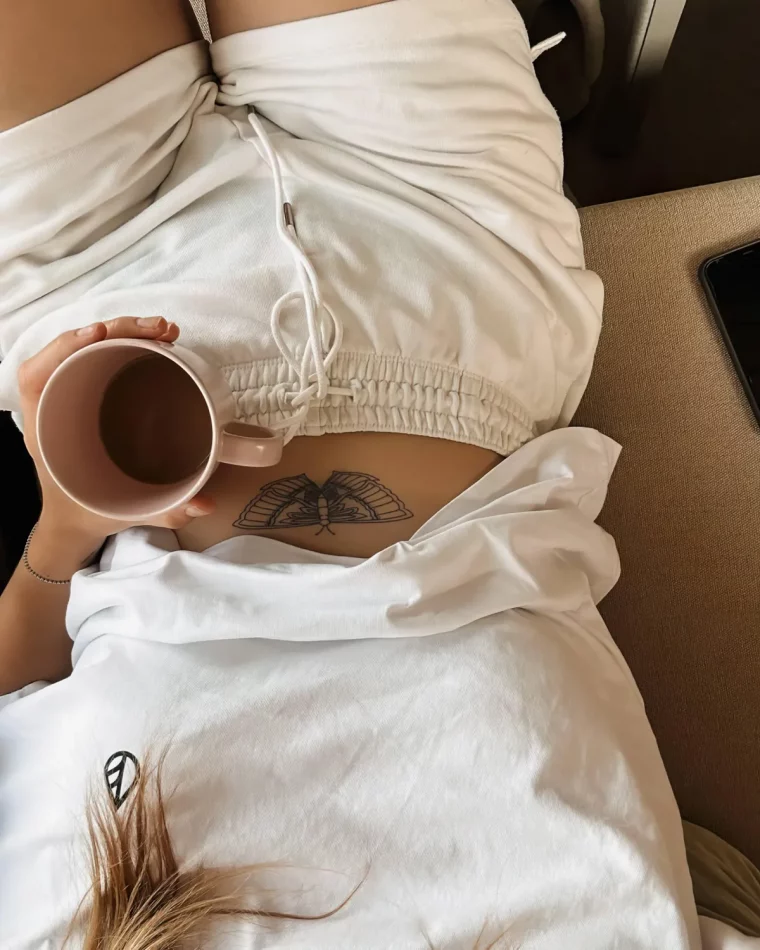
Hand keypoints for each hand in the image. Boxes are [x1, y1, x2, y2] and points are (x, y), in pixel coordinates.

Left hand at [18, 317, 214, 553]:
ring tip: (167, 331)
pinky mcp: (94, 394)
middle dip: (115, 330)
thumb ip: (166, 511)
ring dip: (127, 332)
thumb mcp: (127, 513)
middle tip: (160, 331)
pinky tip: (159, 342)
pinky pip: (104, 359)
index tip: (98, 334)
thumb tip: (206, 503)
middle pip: (73, 350)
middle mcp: (56, 404)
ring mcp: (75, 395)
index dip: (63, 348)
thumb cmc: (90, 512)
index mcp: (46, 429)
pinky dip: (128, 344)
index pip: (37, 376)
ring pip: (92, 349)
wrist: (75, 521)